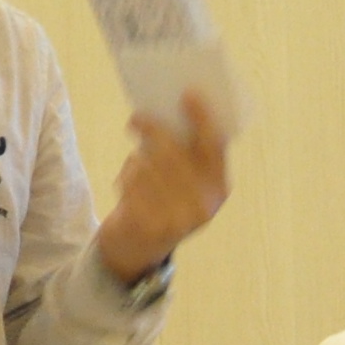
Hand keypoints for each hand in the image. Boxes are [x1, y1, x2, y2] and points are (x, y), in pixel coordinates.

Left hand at [96, 88, 230, 285]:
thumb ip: (186, 153)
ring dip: (136, 161)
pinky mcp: (150, 226)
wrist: (136, 250)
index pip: (214, 145)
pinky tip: (126, 186)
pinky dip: (126, 178)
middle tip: (137, 118)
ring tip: (135, 168)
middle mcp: (204, 205)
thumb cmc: (162, 203)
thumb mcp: (184, 182)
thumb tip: (167, 108)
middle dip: (154, 131)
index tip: (187, 94)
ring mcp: (179, 218)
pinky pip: (132, 183)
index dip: (202, 117)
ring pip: (150, 165)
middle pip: (176, 152)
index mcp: (219, 188)